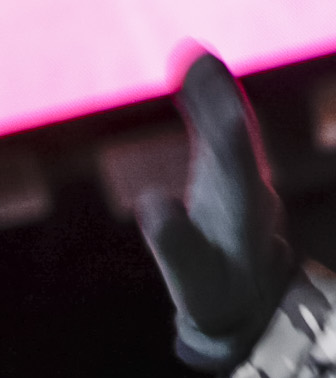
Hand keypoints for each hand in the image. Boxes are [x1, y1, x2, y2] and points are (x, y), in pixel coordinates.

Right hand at [140, 52, 295, 371]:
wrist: (244, 296)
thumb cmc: (216, 297)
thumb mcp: (196, 286)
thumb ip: (176, 246)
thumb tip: (151, 200)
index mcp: (245, 218)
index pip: (239, 175)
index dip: (231, 146)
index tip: (226, 118)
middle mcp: (250, 187)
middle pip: (236, 137)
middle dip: (219, 101)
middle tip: (197, 64)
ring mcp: (241, 175)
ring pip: (229, 125)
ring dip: (212, 90)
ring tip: (190, 57)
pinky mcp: (227, 170)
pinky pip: (217, 128)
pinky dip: (204, 101)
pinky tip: (190, 73)